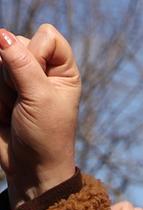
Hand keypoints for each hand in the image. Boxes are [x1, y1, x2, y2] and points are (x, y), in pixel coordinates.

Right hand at [0, 26, 79, 205]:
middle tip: (25, 101)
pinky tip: (5, 110)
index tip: (40, 84)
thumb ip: (21, 64)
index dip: (37, 53)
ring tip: (15, 107)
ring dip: (3, 85)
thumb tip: (2, 34)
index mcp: (64, 71)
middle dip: (15, 72)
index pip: (47, 35)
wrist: (30, 168)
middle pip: (18, 43)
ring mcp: (21, 77)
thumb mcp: (39, 98)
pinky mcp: (3, 87)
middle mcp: (44, 70)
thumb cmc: (45, 137)